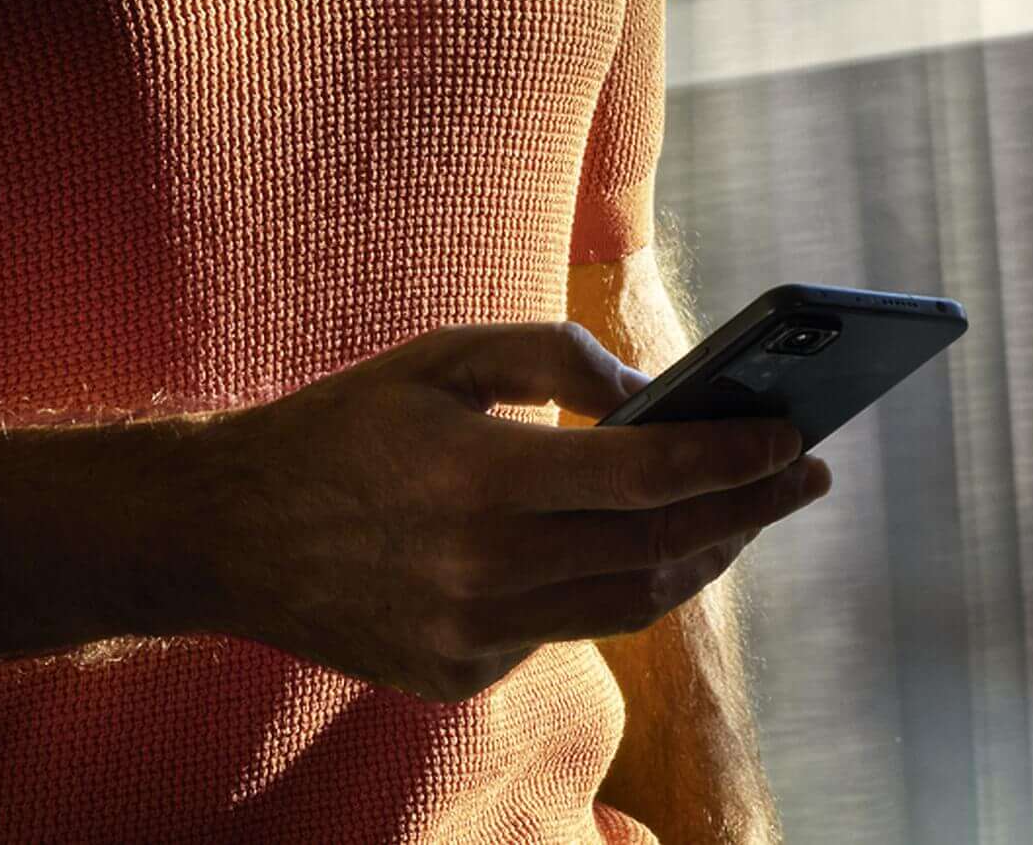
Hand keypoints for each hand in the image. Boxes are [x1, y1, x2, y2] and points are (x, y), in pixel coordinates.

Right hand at [198, 321, 831, 701]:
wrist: (227, 533)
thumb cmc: (346, 426)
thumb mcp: (443, 356)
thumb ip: (556, 357)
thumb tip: (654, 394)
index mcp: (481, 479)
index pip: (649, 477)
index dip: (736, 460)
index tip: (797, 440)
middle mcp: (482, 570)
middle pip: (660, 552)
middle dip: (748, 512)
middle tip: (805, 478)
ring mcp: (471, 637)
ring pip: (628, 609)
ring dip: (699, 561)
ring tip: (741, 515)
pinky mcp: (460, 676)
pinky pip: (564, 631)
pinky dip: (606, 586)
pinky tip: (625, 547)